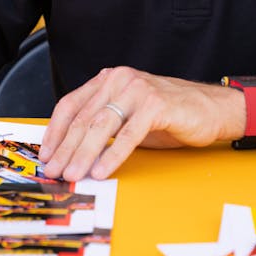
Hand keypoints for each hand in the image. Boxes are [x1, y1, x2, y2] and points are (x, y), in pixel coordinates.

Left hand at [38, 66, 243, 180]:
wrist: (211, 109)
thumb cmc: (168, 115)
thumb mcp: (127, 116)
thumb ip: (101, 125)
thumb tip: (69, 153)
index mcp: (109, 80)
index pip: (71, 104)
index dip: (55, 132)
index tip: (45, 156)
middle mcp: (120, 80)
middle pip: (83, 117)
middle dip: (65, 149)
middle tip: (54, 172)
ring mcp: (138, 89)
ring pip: (101, 125)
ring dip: (83, 154)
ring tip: (73, 175)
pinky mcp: (156, 104)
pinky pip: (128, 134)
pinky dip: (112, 155)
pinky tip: (102, 171)